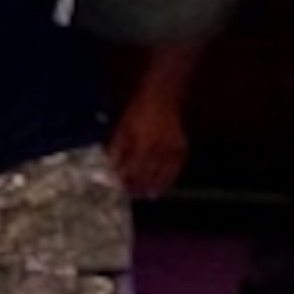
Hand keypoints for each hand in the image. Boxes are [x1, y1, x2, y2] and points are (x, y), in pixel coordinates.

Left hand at [104, 82, 188, 199]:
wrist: (161, 98)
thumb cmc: (137, 113)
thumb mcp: (121, 128)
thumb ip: (116, 148)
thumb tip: (111, 167)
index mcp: (140, 145)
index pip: (131, 170)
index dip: (125, 181)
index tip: (120, 188)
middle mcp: (157, 150)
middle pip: (147, 176)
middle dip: (139, 187)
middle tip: (133, 194)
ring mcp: (172, 150)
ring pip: (163, 175)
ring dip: (154, 187)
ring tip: (147, 195)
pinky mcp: (182, 148)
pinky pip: (176, 169)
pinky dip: (170, 179)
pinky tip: (164, 186)